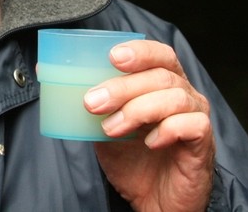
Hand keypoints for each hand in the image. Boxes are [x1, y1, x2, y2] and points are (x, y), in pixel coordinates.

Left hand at [85, 40, 214, 211]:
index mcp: (162, 83)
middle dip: (123, 86)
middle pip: (160, 75)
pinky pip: (192, 124)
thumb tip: (45, 73)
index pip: (159, 54)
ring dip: (137, 109)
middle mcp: (184, 94)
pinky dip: (167, 129)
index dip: (139, 51)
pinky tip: (149, 142)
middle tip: (93, 103)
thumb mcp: (103, 127)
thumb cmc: (133, 160)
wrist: (153, 203)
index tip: (112, 56)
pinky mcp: (203, 143)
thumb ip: (88, 102)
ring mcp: (196, 117)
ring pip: (173, 97)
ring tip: (111, 128)